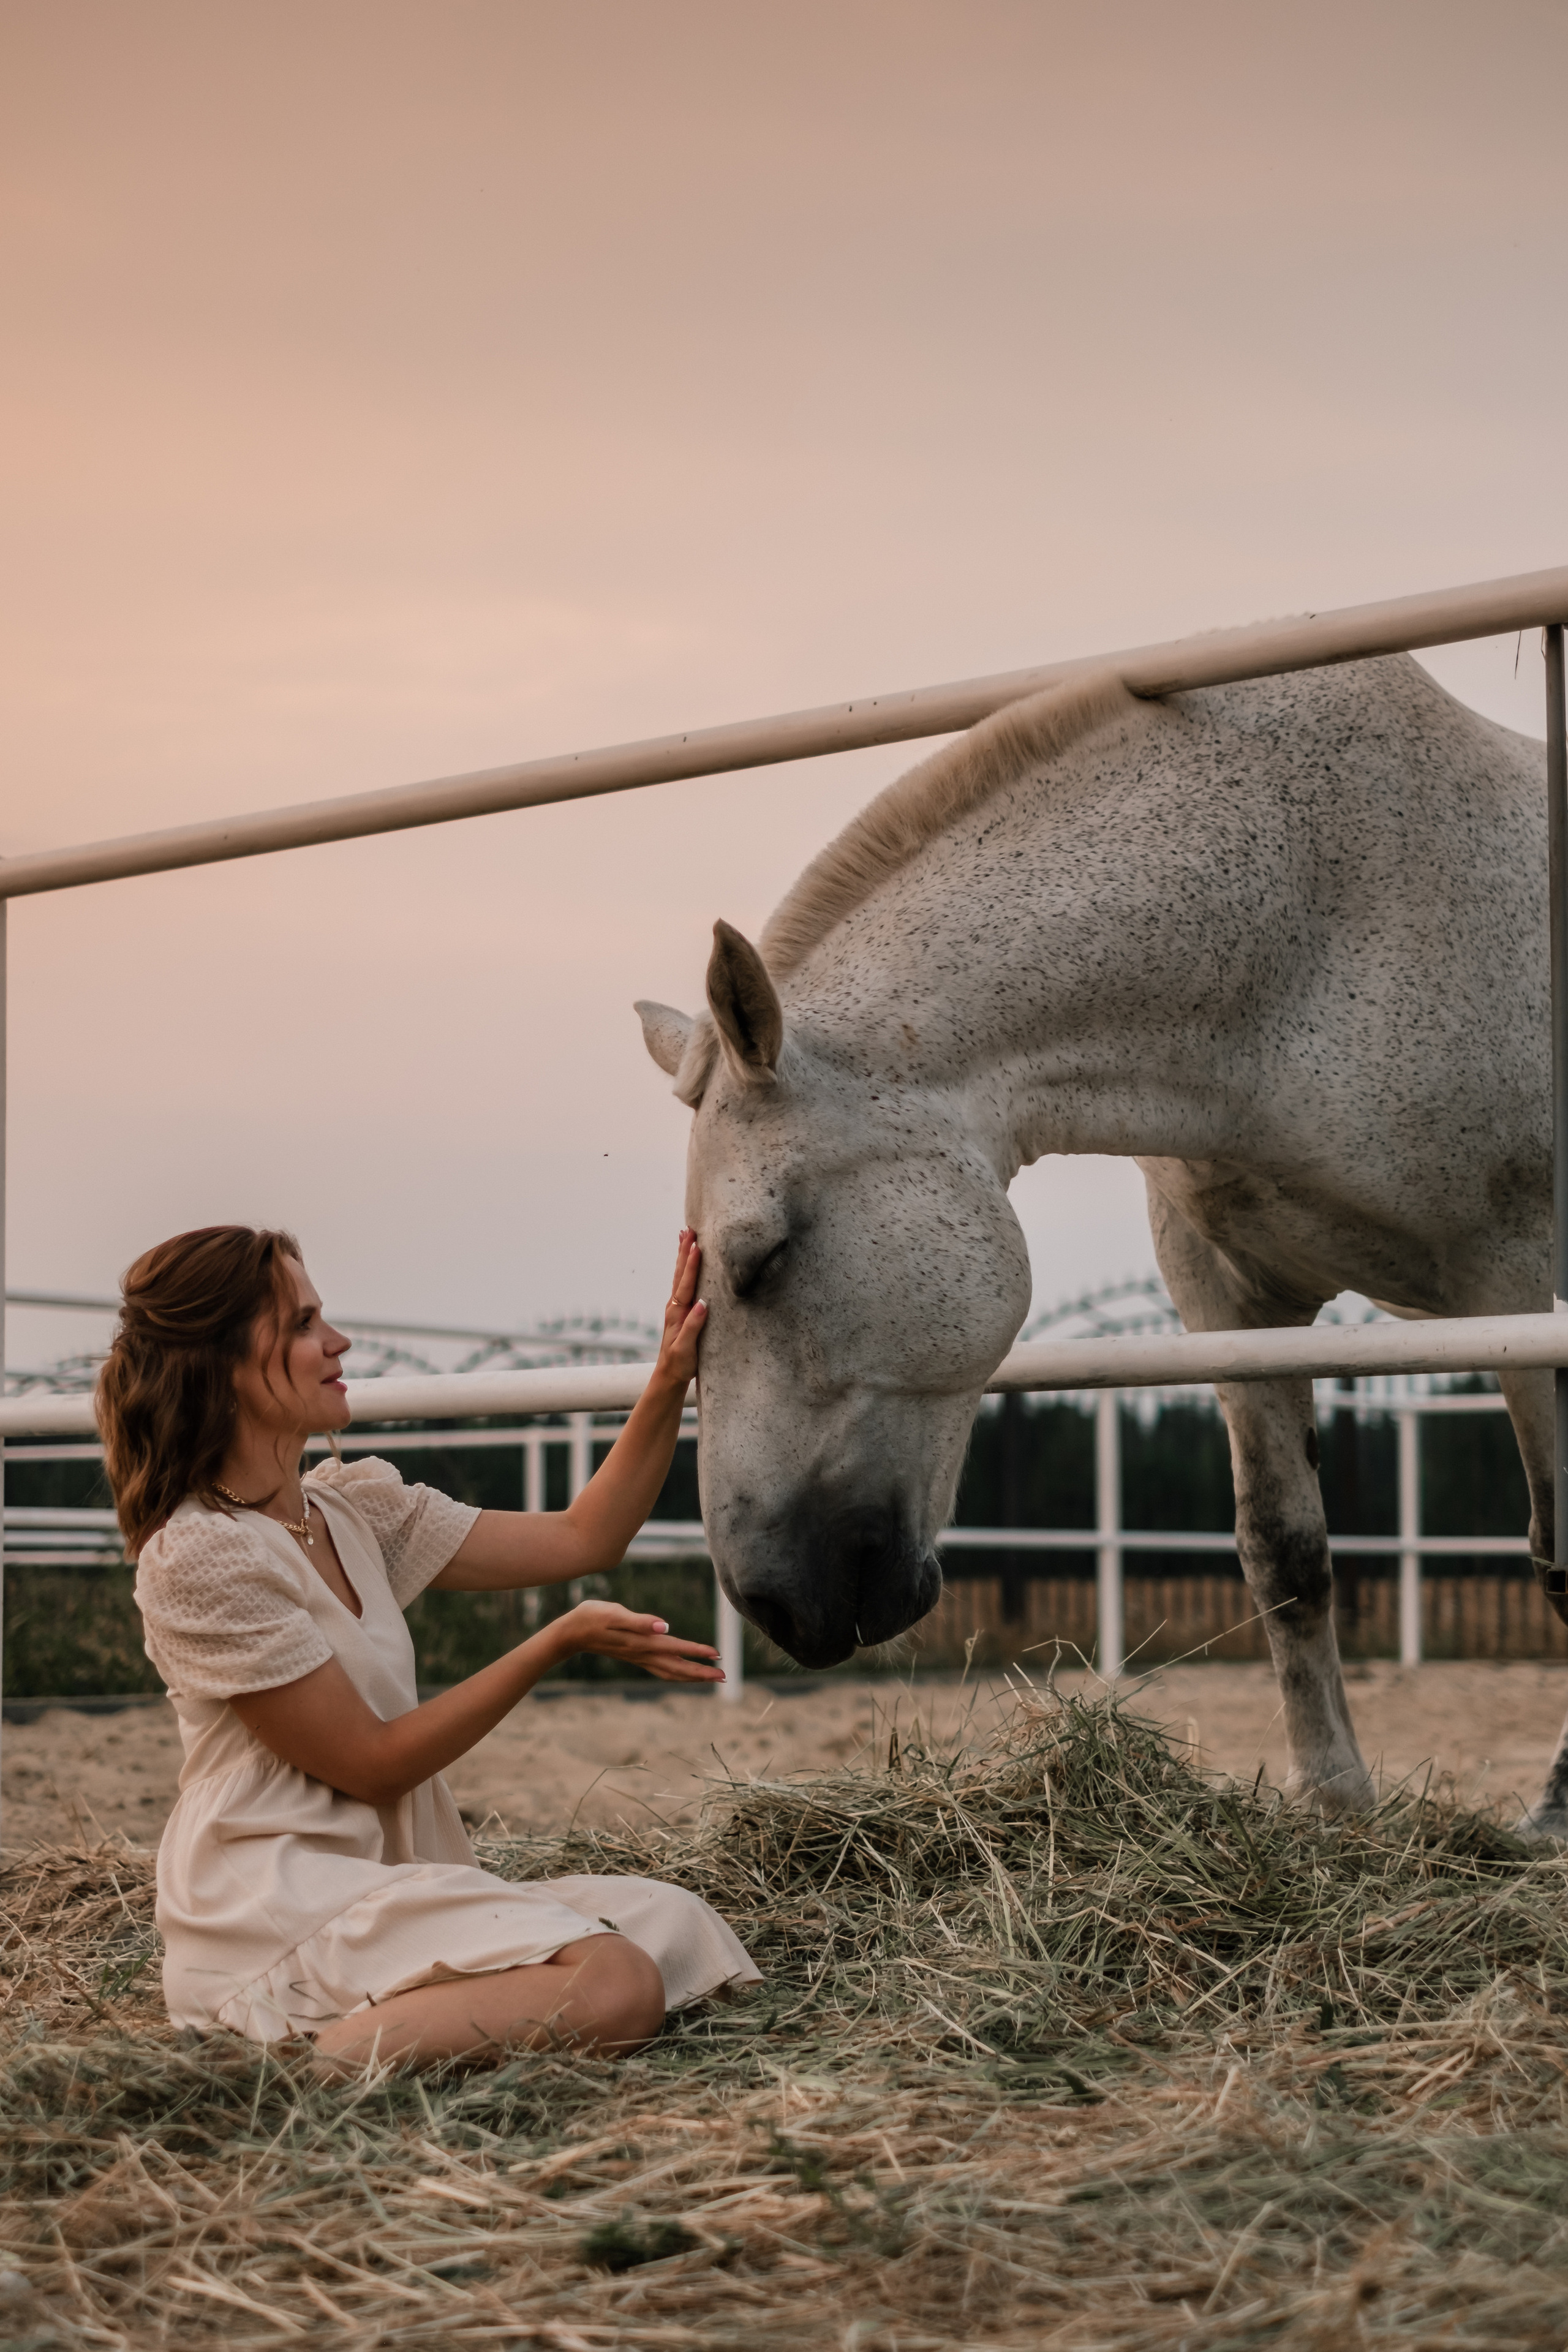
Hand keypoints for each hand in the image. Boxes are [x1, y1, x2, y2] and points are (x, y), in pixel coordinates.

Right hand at [552, 1600, 723, 1683]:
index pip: (676, 1649)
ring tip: (712, 1677)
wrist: (570, 1633)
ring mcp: (638, 1657)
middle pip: (677, 1668)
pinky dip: (678, 1672)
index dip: (697, 1652)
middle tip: (724, 1676)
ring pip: (671, 1671)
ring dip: (693, 1675)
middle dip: (702, 1673)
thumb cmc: (591, 1617)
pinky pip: (662, 1669)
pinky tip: (684, 1670)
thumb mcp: (614, 1613)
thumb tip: (664, 1626)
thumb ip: (639, 1621)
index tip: (717, 1655)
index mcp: (641, 1643)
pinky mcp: (635, 1656)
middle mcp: (642, 1654)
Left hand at [652, 1228, 706, 1392]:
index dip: (692, 1265)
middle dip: (684, 1251)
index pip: (686, 1284)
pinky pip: (684, 1284)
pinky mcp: (681, 1312)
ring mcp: (677, 1308)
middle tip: (688, 1230)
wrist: (669, 1375)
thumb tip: (703, 1303)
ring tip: (686, 1237)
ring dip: (683, 1256)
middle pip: (680, 1274)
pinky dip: (686, 1269)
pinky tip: (689, 1263)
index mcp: (677, 1313)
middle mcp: (675, 1307)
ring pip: (681, 1276)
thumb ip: (693, 1326)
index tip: (696, 1246)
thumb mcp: (686, 1348)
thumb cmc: (680, 1363)